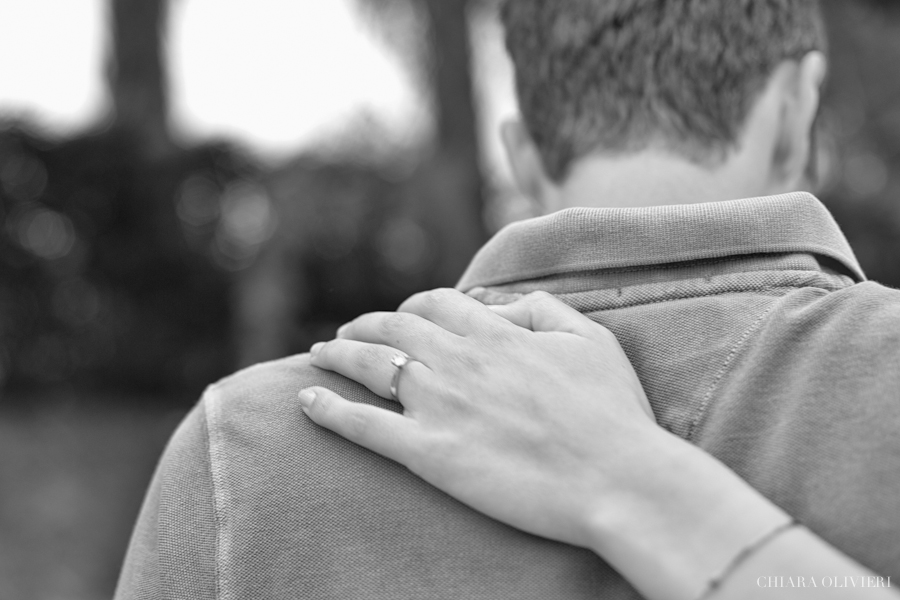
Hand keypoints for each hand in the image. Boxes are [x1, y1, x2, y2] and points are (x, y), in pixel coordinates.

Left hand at [301, 288, 657, 548]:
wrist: (616, 477)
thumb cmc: (612, 411)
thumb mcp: (591, 338)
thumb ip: (543, 309)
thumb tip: (503, 304)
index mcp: (496, 334)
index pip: (437, 304)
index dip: (413, 305)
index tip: (402, 314)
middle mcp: (458, 361)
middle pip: (393, 327)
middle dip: (364, 325)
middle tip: (347, 333)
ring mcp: (438, 405)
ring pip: (370, 366)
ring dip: (338, 355)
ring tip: (319, 354)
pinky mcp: (427, 454)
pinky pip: (362, 426)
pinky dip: (328, 410)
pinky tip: (305, 401)